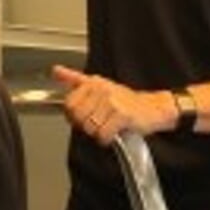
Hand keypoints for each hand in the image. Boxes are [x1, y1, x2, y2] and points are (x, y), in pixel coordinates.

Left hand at [52, 65, 176, 143]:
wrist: (154, 108)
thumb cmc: (126, 101)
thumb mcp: (99, 86)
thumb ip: (75, 79)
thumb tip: (56, 70)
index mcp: (93, 82)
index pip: (69, 104)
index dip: (74, 116)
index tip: (84, 117)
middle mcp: (101, 89)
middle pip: (78, 117)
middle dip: (86, 125)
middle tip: (99, 123)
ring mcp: (112, 101)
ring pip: (90, 128)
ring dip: (99, 133)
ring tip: (109, 126)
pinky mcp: (122, 114)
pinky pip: (103, 135)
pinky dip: (107, 139)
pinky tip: (115, 133)